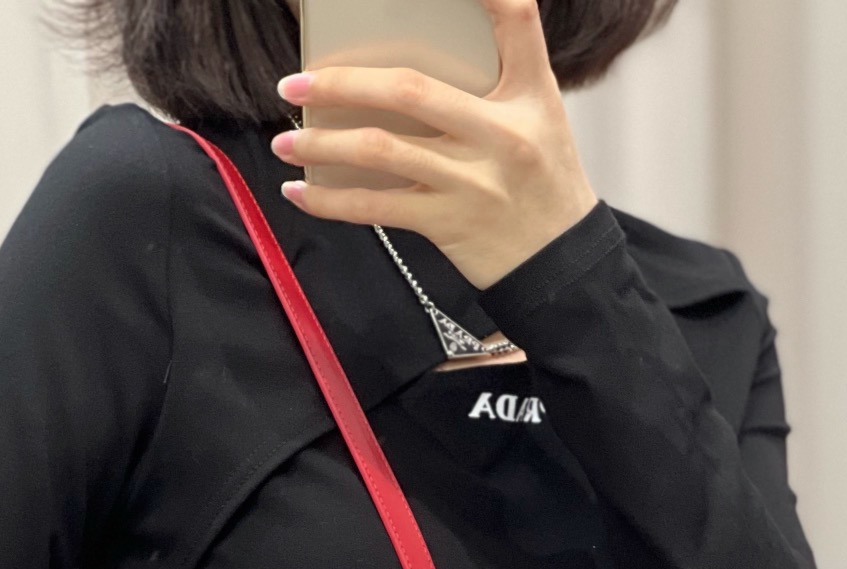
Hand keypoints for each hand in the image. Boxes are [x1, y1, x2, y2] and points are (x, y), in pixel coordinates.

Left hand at [270, 0, 597, 290]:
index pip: (516, 18)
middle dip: (343, 82)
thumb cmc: (541, 181)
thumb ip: (494, 75)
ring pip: (381, 151)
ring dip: (322, 144)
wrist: (561, 265)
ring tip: (286, 140)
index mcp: (529, 92)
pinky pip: (376, 208)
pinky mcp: (449, 224)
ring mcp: (473, 182)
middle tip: (297, 82)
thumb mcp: (538, 114)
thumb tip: (408, 58)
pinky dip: (331, 201)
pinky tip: (300, 192)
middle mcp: (502, 134)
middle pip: (410, 90)